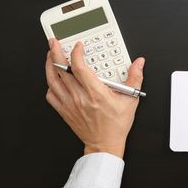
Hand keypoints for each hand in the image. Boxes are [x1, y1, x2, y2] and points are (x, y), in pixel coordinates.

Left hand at [45, 38, 144, 157]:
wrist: (105, 144)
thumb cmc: (116, 125)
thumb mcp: (130, 100)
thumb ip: (135, 78)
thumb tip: (138, 63)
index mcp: (96, 93)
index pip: (79, 68)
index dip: (76, 53)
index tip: (78, 46)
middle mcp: (80, 98)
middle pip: (62, 70)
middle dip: (56, 53)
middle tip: (54, 43)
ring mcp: (70, 104)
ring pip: (52, 81)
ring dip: (49, 65)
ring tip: (50, 55)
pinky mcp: (64, 111)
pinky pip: (51, 95)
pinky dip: (50, 84)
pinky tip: (53, 79)